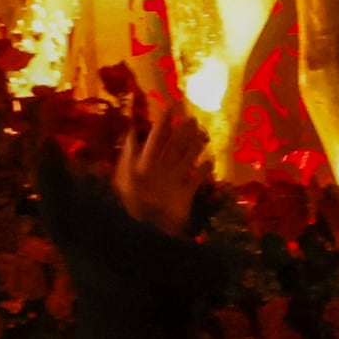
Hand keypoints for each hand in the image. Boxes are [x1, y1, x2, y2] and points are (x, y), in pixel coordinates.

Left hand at [112, 85, 207, 237]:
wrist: (145, 232)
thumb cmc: (132, 204)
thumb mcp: (127, 177)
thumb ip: (130, 155)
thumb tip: (130, 131)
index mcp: (146, 162)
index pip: (156, 137)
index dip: (163, 122)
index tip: (172, 106)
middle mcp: (161, 169)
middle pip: (174, 145)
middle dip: (183, 132)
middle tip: (193, 118)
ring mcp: (174, 181)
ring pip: (186, 158)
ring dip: (195, 146)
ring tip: (204, 133)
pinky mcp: (185, 195)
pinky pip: (196, 179)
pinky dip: (204, 170)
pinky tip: (211, 161)